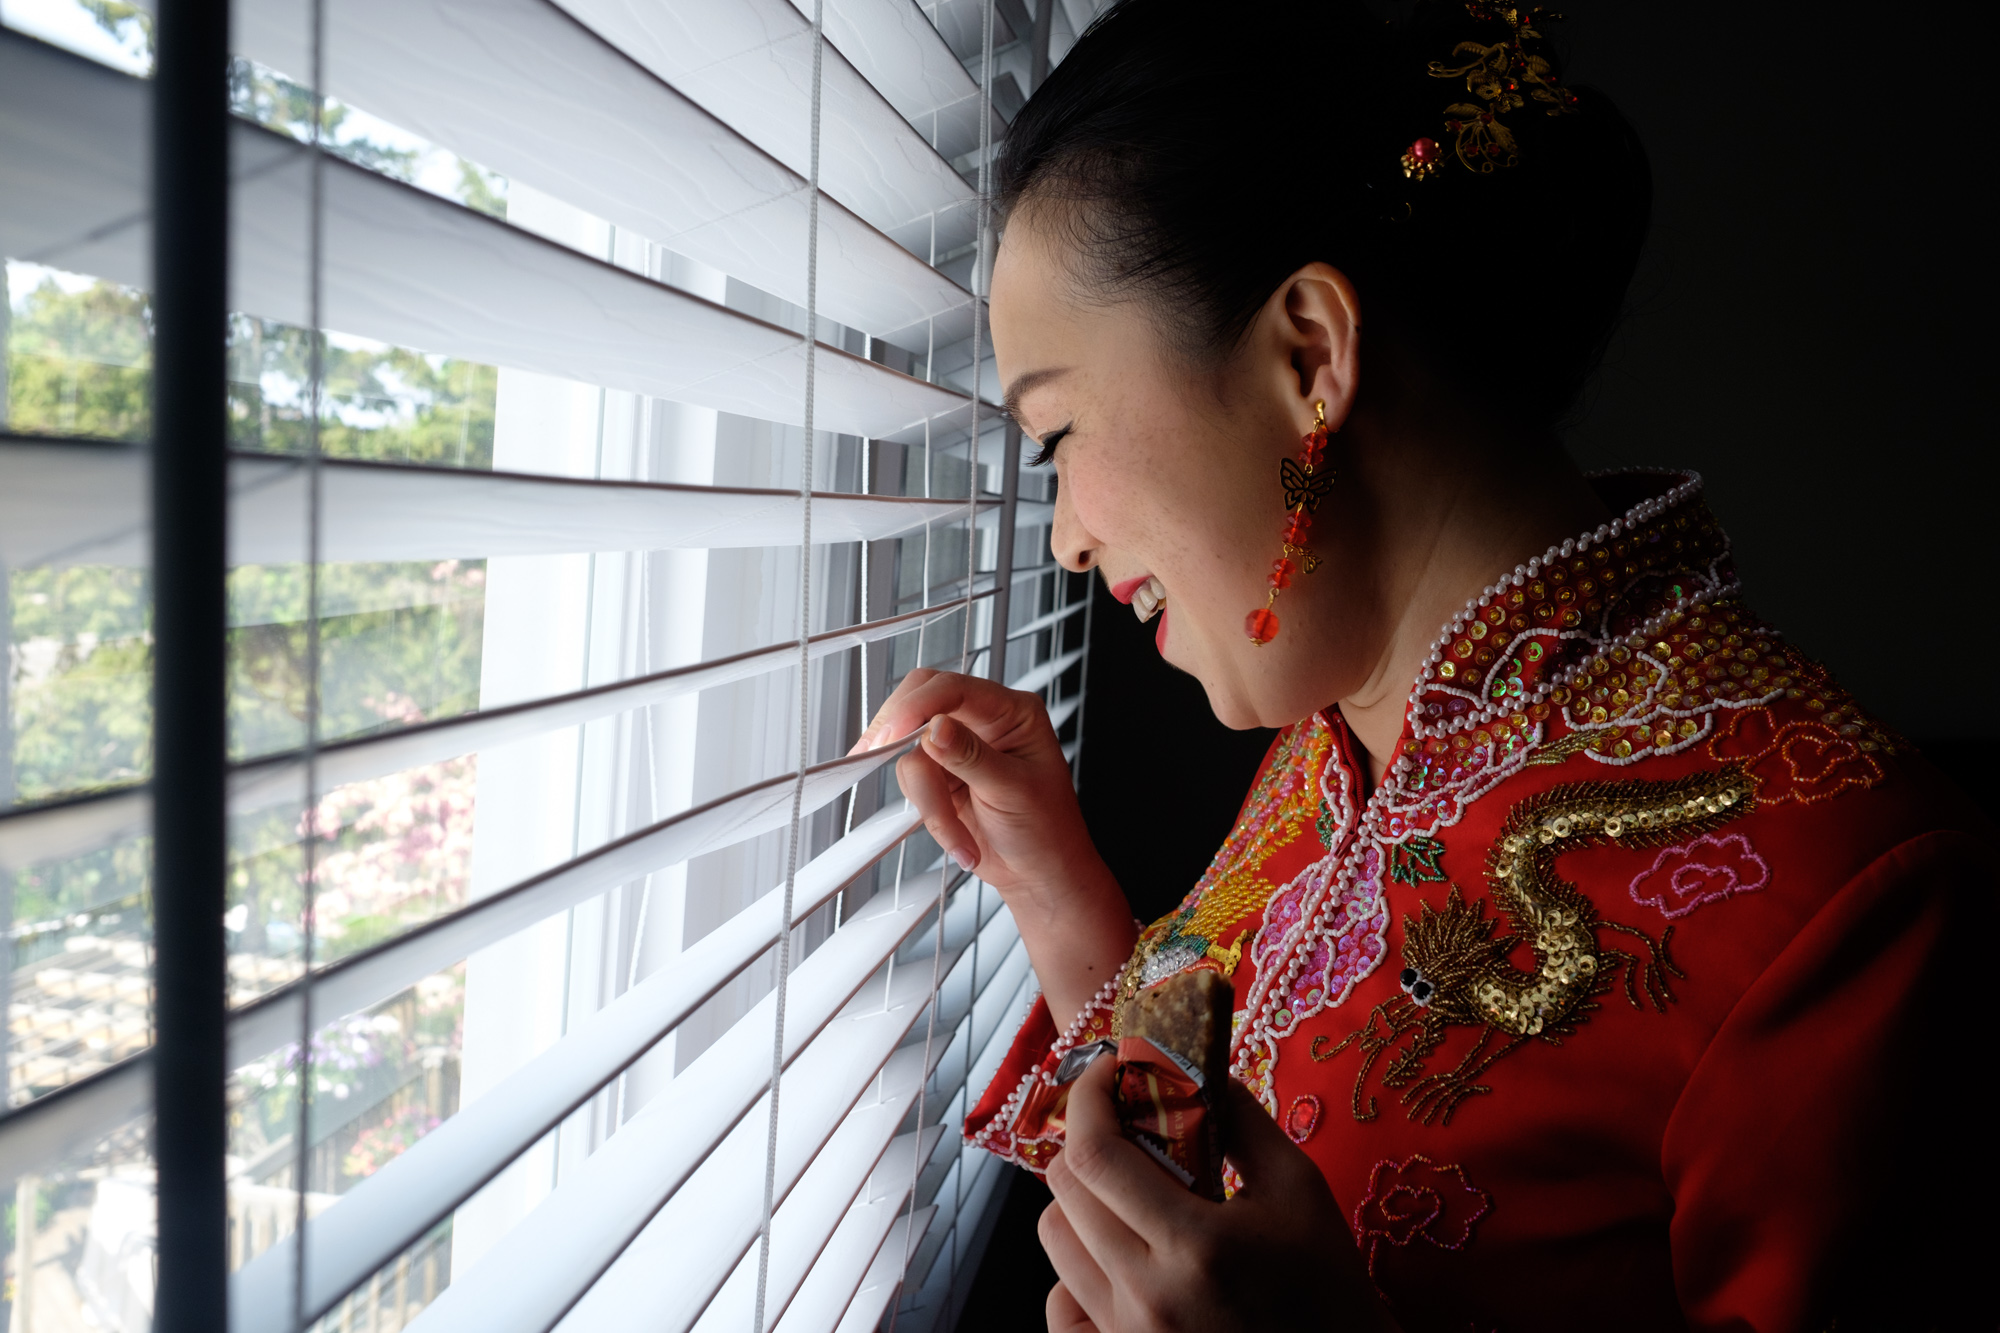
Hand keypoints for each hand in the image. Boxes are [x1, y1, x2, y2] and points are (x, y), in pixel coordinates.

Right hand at [858, 667, 1091, 895]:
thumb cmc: (1048, 830)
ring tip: (958, 836)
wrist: (1039, 874)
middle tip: (880, 752)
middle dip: (901, 730)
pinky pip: (913, 784)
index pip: (956, 688)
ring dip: (929, 801)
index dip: (920, 704)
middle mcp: (983, 723)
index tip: (895, 731)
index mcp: (1012, 712)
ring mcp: (958, 750)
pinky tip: (958, 838)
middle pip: (922, 701)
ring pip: (912, 754)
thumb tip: (935, 728)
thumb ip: (970, 756)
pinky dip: (930, 815)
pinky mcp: (941, 777)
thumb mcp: (1013, 790)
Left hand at [1039, 1059, 1397, 1332]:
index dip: (1090, 1097)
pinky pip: (1060, 1304)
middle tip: (1128, 1123)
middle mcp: (1147, 1296)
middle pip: (1064, 1191)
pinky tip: (1120, 1256)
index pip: (1096, 1155)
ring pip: (1056, 1240)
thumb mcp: (1301, 1191)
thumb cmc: (1329, 1290)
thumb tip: (1193, 1070)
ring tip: (1132, 1192)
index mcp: (1196, 1245)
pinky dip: (1075, 1271)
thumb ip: (1244, 1121)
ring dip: (1082, 1199)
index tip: (1111, 1069)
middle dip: (1088, 1138)